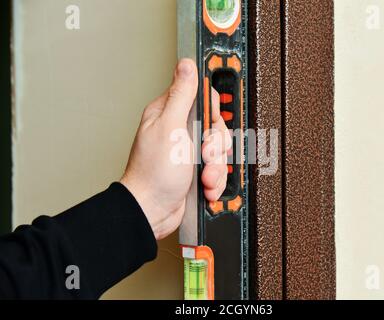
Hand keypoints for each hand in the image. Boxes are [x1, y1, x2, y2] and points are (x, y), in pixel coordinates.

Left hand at [120, 59, 230, 239]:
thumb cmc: (154, 173)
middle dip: (216, 146)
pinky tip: (204, 187)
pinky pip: (216, 170)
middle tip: (204, 155)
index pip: (202, 99)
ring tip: (203, 178)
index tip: (209, 127)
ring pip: (219, 151)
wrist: (153, 211)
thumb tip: (185, 65)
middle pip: (216, 127)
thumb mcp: (171, 127)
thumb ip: (181, 95)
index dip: (212, 112)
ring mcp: (187, 153)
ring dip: (216, 168)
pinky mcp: (194, 171)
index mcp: (169, 114)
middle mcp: (179, 131)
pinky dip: (214, 182)